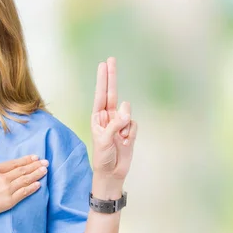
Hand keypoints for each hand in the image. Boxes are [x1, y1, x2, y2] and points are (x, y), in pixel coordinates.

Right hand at [0, 142, 48, 223]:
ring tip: (45, 170)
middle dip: (35, 165)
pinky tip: (38, 184)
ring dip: (36, 175)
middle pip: (22, 171)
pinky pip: (23, 193)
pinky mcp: (8, 202)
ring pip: (25, 180)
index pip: (14, 163)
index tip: (35, 157)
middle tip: (46, 162)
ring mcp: (7, 190)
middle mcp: (2, 178)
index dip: (25, 160)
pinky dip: (32, 188)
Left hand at [91, 57, 137, 197]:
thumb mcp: (104, 140)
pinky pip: (134, 125)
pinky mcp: (130, 130)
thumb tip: (126, 111)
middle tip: (111, 59)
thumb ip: (115, 124)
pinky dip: (131, 133)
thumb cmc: (102, 157)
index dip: (103, 79)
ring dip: (124, 124)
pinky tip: (126, 142)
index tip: (103, 64)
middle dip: (112, 77)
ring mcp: (120, 123)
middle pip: (112, 93)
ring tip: (119, 139)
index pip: (101, 94)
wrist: (113, 173)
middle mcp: (109, 117)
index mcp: (98, 117)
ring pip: (127, 112)